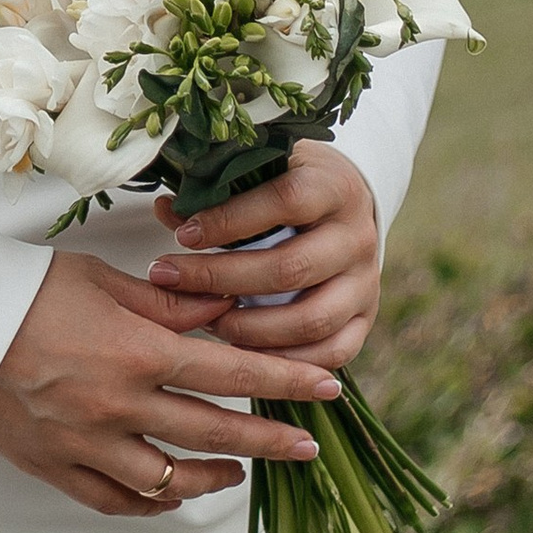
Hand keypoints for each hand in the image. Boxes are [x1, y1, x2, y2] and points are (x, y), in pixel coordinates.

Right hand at [0, 247, 343, 517]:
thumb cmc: (15, 290)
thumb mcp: (96, 280)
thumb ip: (164, 305)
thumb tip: (223, 311)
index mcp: (134, 353)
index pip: (232, 375)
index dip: (286, 383)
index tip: (327, 389)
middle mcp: (118, 407)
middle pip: (214, 433)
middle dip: (270, 440)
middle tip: (307, 445)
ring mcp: (85, 445)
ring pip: (170, 481)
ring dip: (214, 477)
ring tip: (239, 471)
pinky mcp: (54, 467)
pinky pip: (117, 501)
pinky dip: (152, 502)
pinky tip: (173, 494)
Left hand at [144, 148, 382, 370]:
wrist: (343, 204)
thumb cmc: (289, 185)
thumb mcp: (261, 173)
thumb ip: (217, 191)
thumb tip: (166, 210)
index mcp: (333, 187)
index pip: (284, 202)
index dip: (230, 220)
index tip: (183, 235)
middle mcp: (356, 236)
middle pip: (290, 269)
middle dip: (222, 279)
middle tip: (171, 279)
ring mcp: (365, 282)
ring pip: (310, 319)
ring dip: (249, 328)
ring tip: (203, 321)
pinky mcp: (366, 318)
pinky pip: (332, 353)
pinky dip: (285, 360)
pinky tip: (242, 351)